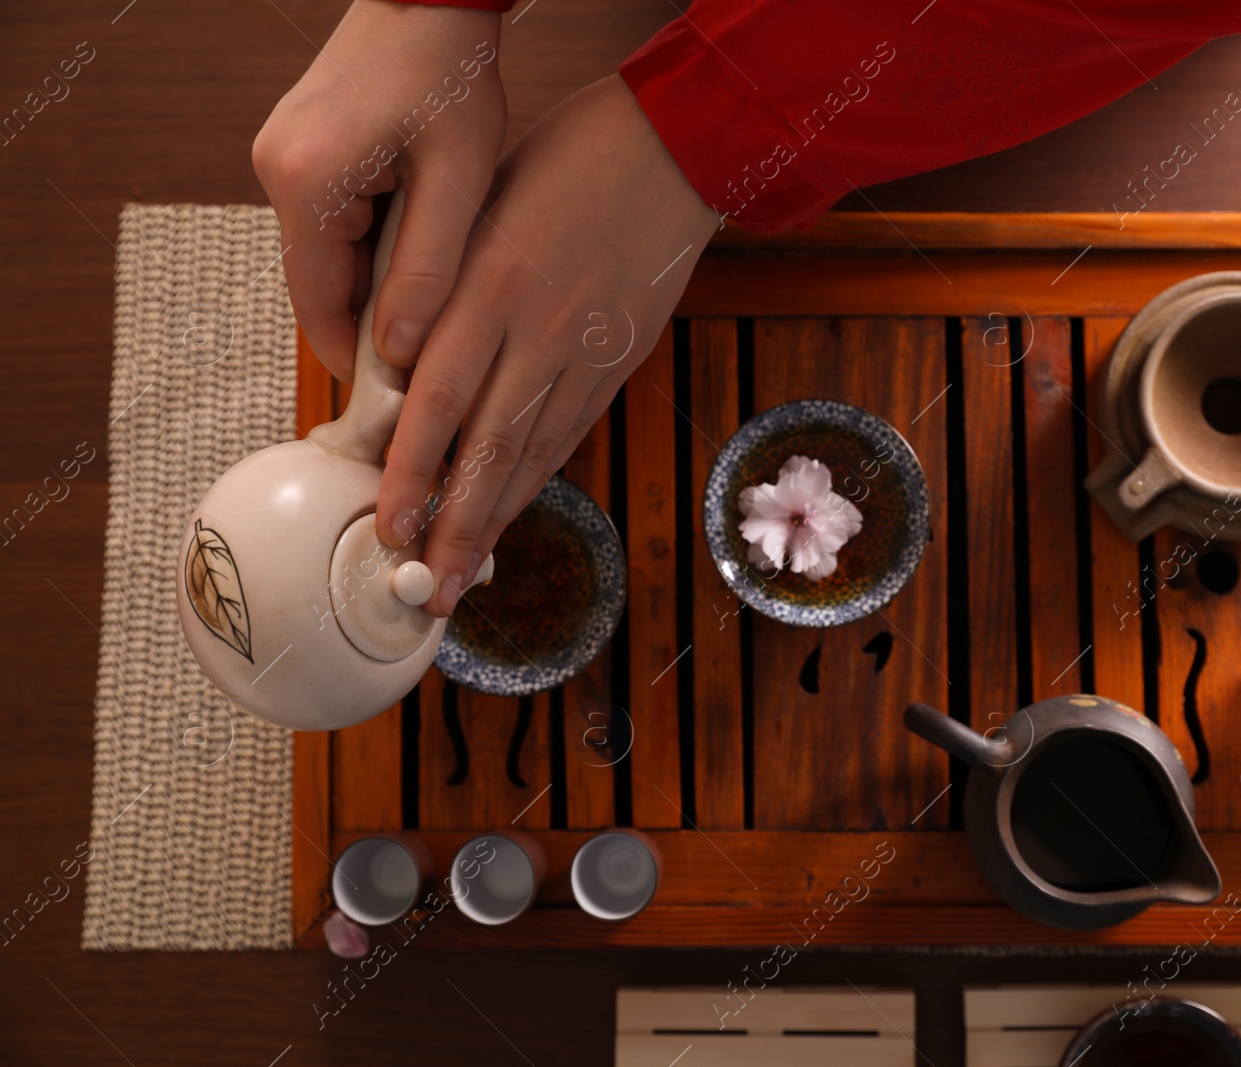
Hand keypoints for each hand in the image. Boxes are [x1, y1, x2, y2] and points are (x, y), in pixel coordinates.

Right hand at [252, 0, 505, 380]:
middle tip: (430, 358)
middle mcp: (277, 172)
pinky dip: (372, 247)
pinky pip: (332, 224)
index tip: (394, 402)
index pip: (318, 308)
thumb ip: (428, 273)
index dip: (355, 361)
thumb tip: (399, 351)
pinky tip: (419, 247)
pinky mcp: (300, 152)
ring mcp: (282, 160)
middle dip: (371, 322)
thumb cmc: (450, 76)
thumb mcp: (457, 184)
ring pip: (328, 258)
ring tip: (436, 296)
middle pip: (319, 286)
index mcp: (307, 184)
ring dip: (376, 282)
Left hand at [376, 74, 718, 615]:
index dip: (413, 471)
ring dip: (496, 519)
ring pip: (534, 453)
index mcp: (491, 284)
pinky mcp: (620, 360)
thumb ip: (438, 283)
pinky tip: (514, 510)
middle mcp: (539, 330)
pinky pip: (570, 431)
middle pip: (489, 448)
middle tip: (428, 587)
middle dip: (455, 525)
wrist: (672, 149)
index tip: (389, 524)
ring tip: (468, 574)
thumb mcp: (480, 206)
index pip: (439, 399)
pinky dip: (538, 478)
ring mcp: (586, 352)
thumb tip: (394, 358)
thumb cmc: (564, 160)